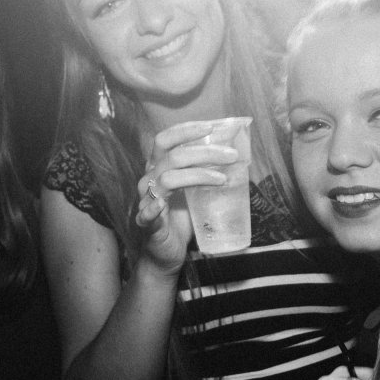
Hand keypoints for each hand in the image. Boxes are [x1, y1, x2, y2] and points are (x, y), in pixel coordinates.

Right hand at [135, 120, 238, 272]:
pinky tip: (162, 205)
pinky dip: (152, 209)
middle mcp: (148, 179)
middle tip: (231, 155)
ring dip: (197, 175)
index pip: (166, 139)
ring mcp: (146, 200)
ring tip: (222, 179)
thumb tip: (233, 156)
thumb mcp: (194, 190)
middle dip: (204, 152)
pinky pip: (145, 214)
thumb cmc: (180, 218)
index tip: (211, 126)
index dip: (185, 130)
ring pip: (167, 179)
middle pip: (172, 156)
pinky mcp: (146, 224)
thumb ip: (205, 172)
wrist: (166, 253)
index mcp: (158, 167)